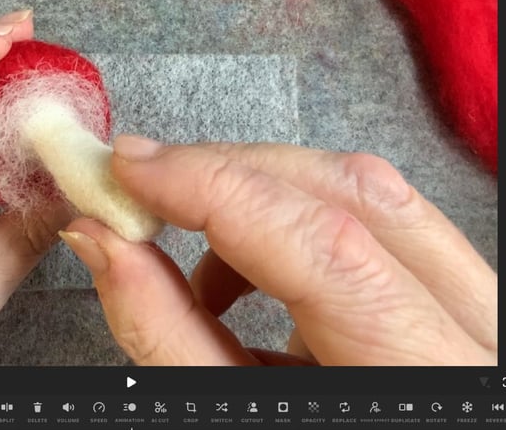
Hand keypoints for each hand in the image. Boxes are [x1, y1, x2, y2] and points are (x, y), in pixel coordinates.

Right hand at [61, 135, 496, 364]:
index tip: (135, 168)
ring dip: (260, 201)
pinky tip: (245, 277)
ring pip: (369, 197)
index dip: (215, 189)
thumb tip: (104, 241)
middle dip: (231, 176)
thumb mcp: (233, 420)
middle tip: (147, 185)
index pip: (325, 246)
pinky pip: (374, 221)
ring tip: (196, 264)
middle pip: (354, 196)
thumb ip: (166, 331)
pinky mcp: (445, 294)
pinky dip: (291, 226)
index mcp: (428, 378)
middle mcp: (473, 333)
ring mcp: (472, 307)